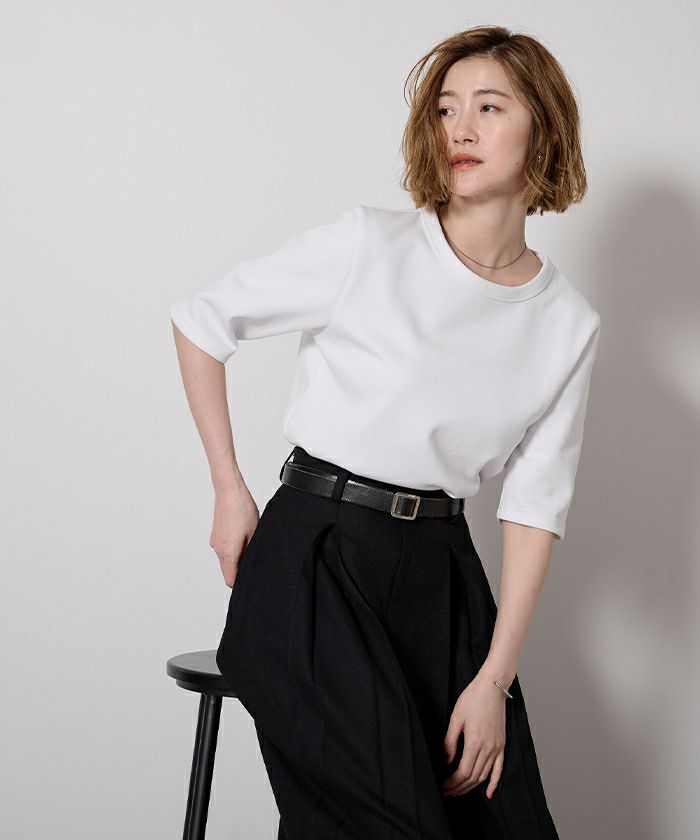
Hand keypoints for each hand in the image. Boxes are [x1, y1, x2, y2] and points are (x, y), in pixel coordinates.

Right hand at [210, 484, 259, 587]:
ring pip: (226, 559)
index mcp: (228, 552)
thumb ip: (252, 552)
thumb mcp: (254, 532)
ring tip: (250, 543)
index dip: (240, 583)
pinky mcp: (215, 534)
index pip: (230, 580)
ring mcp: (215, 541)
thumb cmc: (242, 509)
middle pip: (227, 570)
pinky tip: (243, 536)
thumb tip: (253, 562)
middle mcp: (218, 549)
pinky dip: (232, 548)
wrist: (229, 491)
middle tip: (255, 561)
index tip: (251, 579)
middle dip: (240, 569)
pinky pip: (224, 548)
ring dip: (237, 557)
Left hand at [442, 671, 507, 799]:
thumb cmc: (472, 698)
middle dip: (459, 788)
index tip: (443, 786)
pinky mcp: (502, 745)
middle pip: (473, 777)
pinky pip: (499, 769)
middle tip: (447, 793)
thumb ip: (450, 741)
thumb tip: (446, 760)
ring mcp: (497, 748)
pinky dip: (494, 783)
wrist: (492, 687)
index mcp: (475, 742)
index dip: (453, 782)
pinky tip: (488, 793)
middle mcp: (488, 748)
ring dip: (471, 787)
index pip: (463, 772)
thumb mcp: (456, 717)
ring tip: (459, 792)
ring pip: (484, 775)